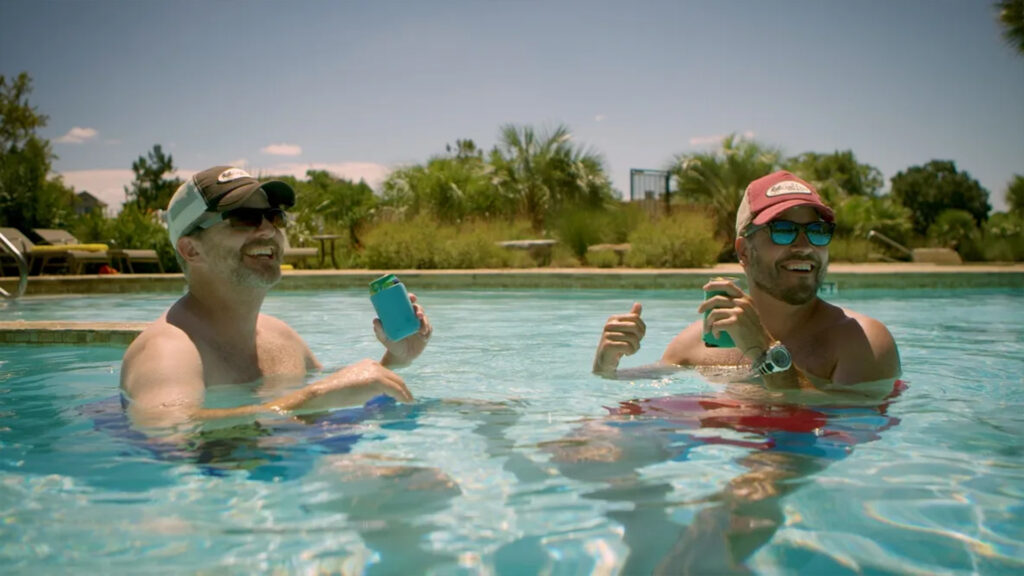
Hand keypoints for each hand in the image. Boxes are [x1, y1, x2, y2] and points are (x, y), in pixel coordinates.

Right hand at [293, 358, 412, 410]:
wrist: (325, 392)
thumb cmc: (336, 392)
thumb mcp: (356, 386)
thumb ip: (367, 386)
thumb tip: (376, 395)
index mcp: (368, 364)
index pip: (387, 374)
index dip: (396, 384)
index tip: (401, 393)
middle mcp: (374, 364)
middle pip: (395, 377)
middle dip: (403, 388)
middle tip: (409, 398)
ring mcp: (375, 371)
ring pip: (397, 382)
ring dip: (405, 393)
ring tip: (409, 401)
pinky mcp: (376, 381)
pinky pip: (395, 390)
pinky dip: (403, 396)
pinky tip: (407, 402)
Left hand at [376, 293, 431, 367]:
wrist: (400, 356)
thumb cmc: (391, 343)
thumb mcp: (383, 337)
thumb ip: (379, 329)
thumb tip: (376, 320)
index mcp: (403, 315)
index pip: (408, 303)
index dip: (411, 297)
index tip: (412, 297)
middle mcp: (412, 318)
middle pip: (418, 309)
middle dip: (420, 309)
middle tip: (418, 314)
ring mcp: (420, 326)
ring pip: (425, 319)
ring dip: (425, 322)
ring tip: (421, 330)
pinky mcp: (426, 334)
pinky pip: (429, 330)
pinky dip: (427, 331)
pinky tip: (423, 335)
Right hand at [593, 302, 645, 373]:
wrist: (606, 360)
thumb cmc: (618, 344)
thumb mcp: (626, 330)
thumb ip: (632, 318)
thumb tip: (638, 304)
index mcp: (614, 318)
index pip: (636, 318)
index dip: (642, 328)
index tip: (638, 336)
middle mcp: (609, 325)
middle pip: (635, 327)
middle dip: (639, 337)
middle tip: (635, 344)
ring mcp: (607, 335)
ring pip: (632, 338)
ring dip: (635, 347)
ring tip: (630, 350)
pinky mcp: (607, 345)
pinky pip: (627, 346)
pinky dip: (631, 352)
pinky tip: (626, 354)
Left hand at [697, 279, 770, 359]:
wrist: (761, 346)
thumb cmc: (752, 333)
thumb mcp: (748, 314)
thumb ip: (737, 306)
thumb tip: (714, 304)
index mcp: (746, 299)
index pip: (728, 285)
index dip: (714, 285)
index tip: (705, 288)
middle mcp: (742, 303)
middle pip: (717, 299)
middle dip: (705, 305)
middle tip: (699, 311)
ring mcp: (739, 312)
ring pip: (714, 313)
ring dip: (708, 322)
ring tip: (708, 329)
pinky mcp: (734, 323)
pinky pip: (716, 325)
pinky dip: (713, 331)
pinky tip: (716, 336)